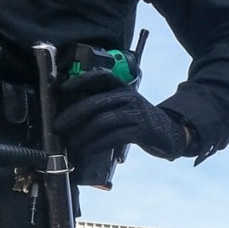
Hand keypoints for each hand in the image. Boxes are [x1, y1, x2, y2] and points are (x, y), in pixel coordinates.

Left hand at [56, 88, 192, 161]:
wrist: (171, 133)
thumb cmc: (140, 121)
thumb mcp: (124, 106)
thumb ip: (104, 105)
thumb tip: (71, 115)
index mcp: (123, 88)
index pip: (100, 77)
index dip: (80, 81)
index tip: (62, 90)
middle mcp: (130, 97)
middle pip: (96, 102)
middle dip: (73, 114)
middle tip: (57, 126)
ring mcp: (137, 113)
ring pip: (103, 121)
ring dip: (83, 134)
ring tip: (71, 144)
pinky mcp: (142, 130)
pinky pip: (114, 136)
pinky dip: (97, 145)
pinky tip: (87, 150)